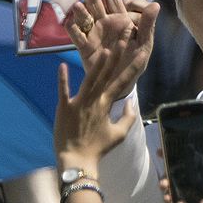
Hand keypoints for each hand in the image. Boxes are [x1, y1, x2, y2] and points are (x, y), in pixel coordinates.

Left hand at [54, 45, 137, 171]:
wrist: (77, 160)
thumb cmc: (98, 148)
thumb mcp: (119, 134)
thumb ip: (127, 117)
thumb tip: (130, 103)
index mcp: (107, 105)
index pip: (122, 83)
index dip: (132, 68)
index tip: (141, 54)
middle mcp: (94, 101)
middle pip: (106, 75)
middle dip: (115, 58)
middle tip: (121, 41)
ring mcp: (78, 103)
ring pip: (89, 79)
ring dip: (96, 64)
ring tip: (104, 49)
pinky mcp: (64, 107)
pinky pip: (63, 90)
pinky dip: (62, 78)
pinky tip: (61, 65)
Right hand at [69, 0, 158, 98]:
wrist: (123, 82)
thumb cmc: (135, 60)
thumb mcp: (144, 43)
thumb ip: (148, 24)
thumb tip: (155, 4)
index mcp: (120, 19)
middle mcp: (104, 23)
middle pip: (95, 3)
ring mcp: (94, 35)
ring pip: (85, 18)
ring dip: (80, 11)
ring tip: (77, 5)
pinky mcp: (86, 48)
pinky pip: (78, 38)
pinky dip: (73, 30)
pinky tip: (69, 23)